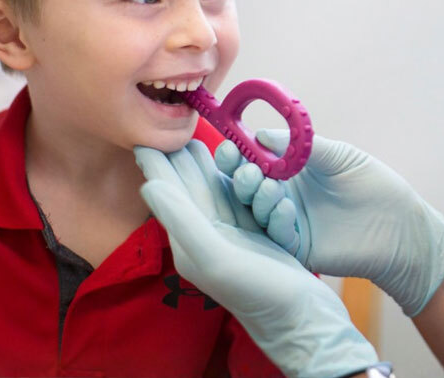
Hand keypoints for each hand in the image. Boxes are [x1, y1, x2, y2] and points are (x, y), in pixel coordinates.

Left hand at [134, 141, 378, 377]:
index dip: (156, 165)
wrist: (302, 318)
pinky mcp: (257, 234)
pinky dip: (236, 176)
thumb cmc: (257, 291)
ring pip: (216, 189)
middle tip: (168, 126)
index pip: (168, 194)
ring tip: (196, 137)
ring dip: (206, 163)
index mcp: (190, 239)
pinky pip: (242, 198)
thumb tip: (149, 184)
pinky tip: (235, 161)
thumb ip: (181, 219)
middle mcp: (208, 235)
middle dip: (179, 157)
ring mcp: (233, 234)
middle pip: (191, 187)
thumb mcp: (213, 255)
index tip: (141, 136)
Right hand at [216, 131, 443, 316]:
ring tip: (270, 188)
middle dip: (240, 176)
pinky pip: (275, 235)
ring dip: (256, 197)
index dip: (237, 153)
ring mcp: (287, 223)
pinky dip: (275, 220)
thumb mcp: (338, 155)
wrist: (400, 225)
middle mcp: (282, 196)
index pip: (251, 159)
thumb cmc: (374, 185)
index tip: (230, 147)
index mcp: (289, 170)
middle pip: (245, 187)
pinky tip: (285, 209)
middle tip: (247, 171)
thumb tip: (261, 135)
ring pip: (255, 211)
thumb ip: (301, 145)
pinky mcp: (297, 248)